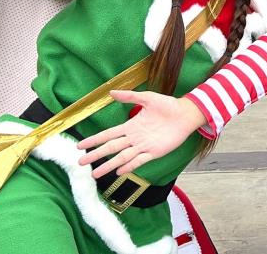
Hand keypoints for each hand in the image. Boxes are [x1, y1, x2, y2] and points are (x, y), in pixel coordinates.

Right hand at [76, 90, 206, 178]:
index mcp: (130, 126)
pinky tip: (118, 172)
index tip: (81, 145)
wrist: (185, 114)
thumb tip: (111, 92)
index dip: (95, 140)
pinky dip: (128, 166)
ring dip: (109, 165)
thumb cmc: (167, 105)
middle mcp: (134, 138)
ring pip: (122, 157)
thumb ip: (129, 96)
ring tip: (95, 173)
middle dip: (96, 155)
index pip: (108, 134)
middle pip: (111, 148)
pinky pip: (139, 161)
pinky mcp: (154, 152)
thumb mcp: (147, 98)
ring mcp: (143, 146)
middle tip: (81, 163)